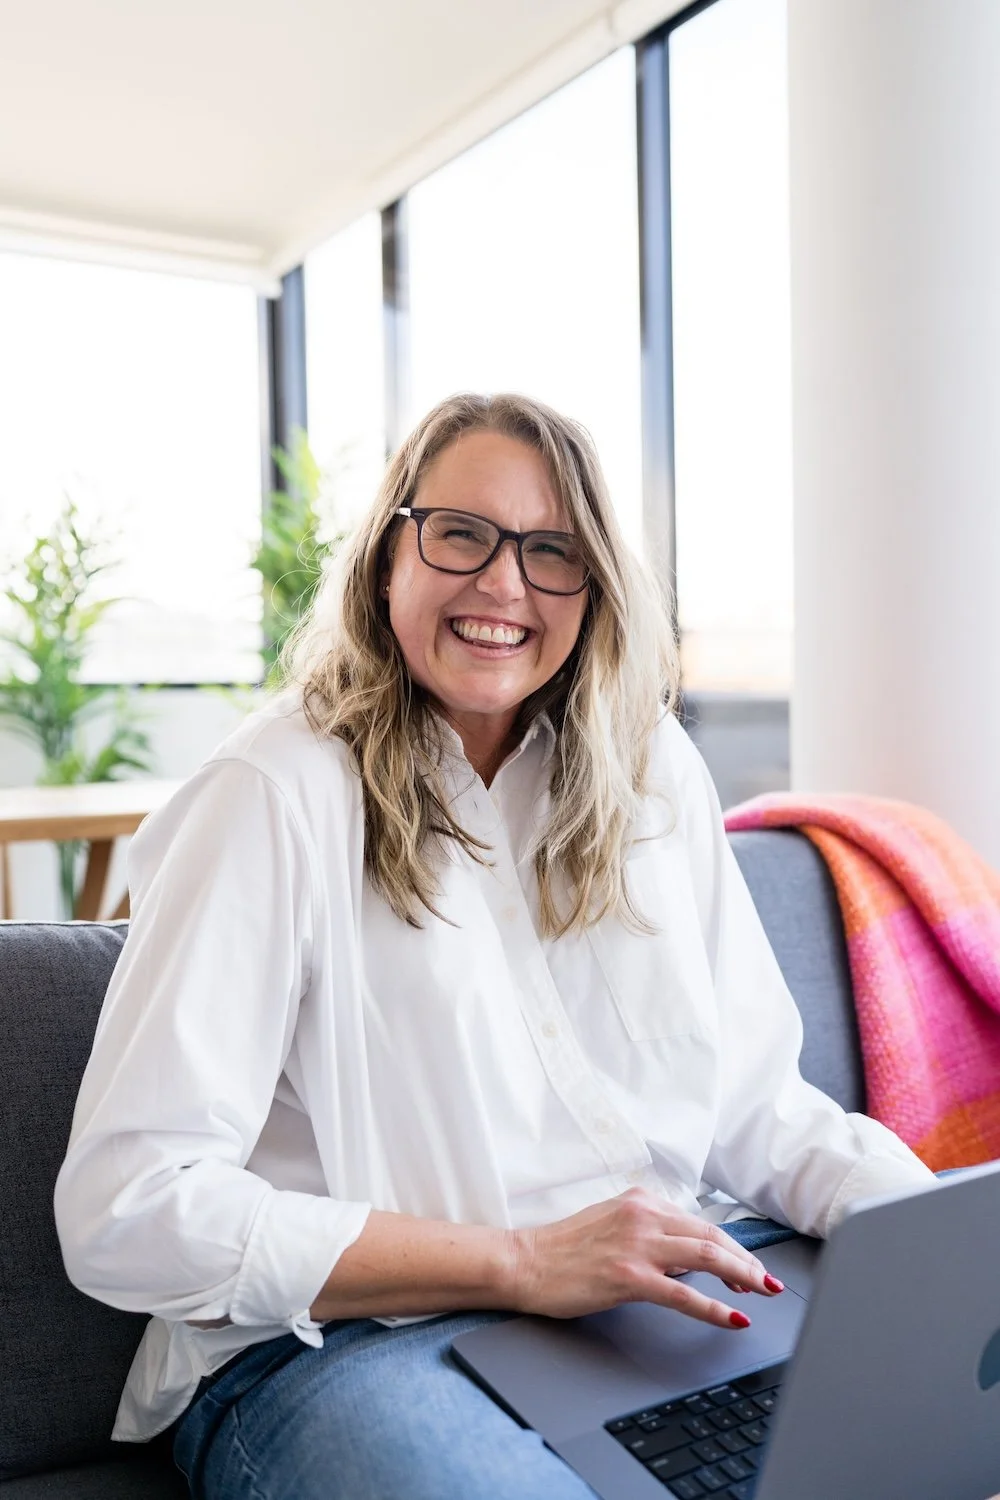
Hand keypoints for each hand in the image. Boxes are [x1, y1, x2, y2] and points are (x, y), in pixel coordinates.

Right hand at [510, 1186, 782, 1328]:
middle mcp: (643, 1216)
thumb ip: (649, 1235)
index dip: (730, 1246)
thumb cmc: (563, 1250)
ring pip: (706, 1255)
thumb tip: (685, 1260)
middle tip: (768, 1283)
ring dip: (743, 1276)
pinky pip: (683, 1293)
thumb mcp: (611, 1226)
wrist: (524, 1262)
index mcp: (640, 1202)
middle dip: (746, 1261)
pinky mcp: (628, 1275)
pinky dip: (715, 1306)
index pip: (699, 1222)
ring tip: (764, 1293)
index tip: (748, 1266)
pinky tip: (734, 1318)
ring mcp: (636, 1244)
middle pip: (711, 1235)